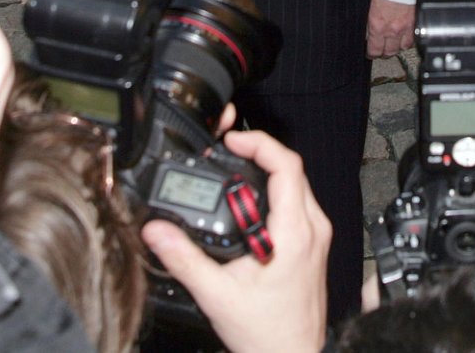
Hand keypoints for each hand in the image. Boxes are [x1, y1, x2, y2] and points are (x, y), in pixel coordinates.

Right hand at [140, 130, 329, 352]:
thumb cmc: (267, 334)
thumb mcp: (216, 294)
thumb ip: (183, 259)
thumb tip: (158, 230)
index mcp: (294, 233)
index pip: (287, 166)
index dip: (259, 143)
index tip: (232, 140)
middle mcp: (313, 229)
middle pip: (293, 169)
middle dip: (260, 152)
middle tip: (229, 149)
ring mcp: (316, 237)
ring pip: (297, 185)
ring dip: (268, 171)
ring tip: (236, 168)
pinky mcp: (313, 246)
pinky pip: (298, 204)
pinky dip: (274, 191)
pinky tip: (250, 201)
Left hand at [366, 0, 414, 57]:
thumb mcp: (369, 5)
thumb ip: (369, 20)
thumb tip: (367, 29)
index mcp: (377, 26)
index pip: (374, 50)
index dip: (371, 54)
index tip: (370, 53)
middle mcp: (392, 30)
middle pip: (389, 52)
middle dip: (384, 53)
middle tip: (382, 51)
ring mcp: (406, 27)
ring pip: (402, 47)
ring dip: (397, 47)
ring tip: (394, 45)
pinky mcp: (416, 22)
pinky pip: (413, 38)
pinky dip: (409, 40)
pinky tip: (406, 38)